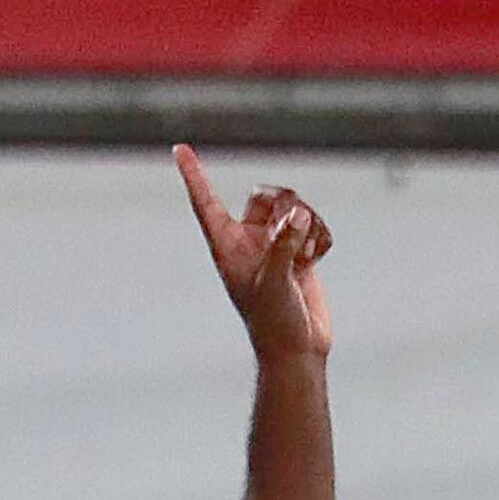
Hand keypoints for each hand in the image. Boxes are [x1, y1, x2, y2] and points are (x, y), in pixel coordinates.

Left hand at [175, 145, 331, 359]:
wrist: (297, 350)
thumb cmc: (274, 323)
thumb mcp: (273, 284)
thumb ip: (282, 246)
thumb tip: (296, 215)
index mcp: (227, 247)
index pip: (206, 204)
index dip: (194, 175)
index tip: (179, 149)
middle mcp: (249, 241)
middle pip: (263, 195)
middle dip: (284, 206)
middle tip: (293, 232)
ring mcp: (275, 245)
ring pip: (294, 206)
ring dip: (307, 226)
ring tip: (305, 258)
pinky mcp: (300, 251)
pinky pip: (314, 224)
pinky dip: (319, 239)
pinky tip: (314, 262)